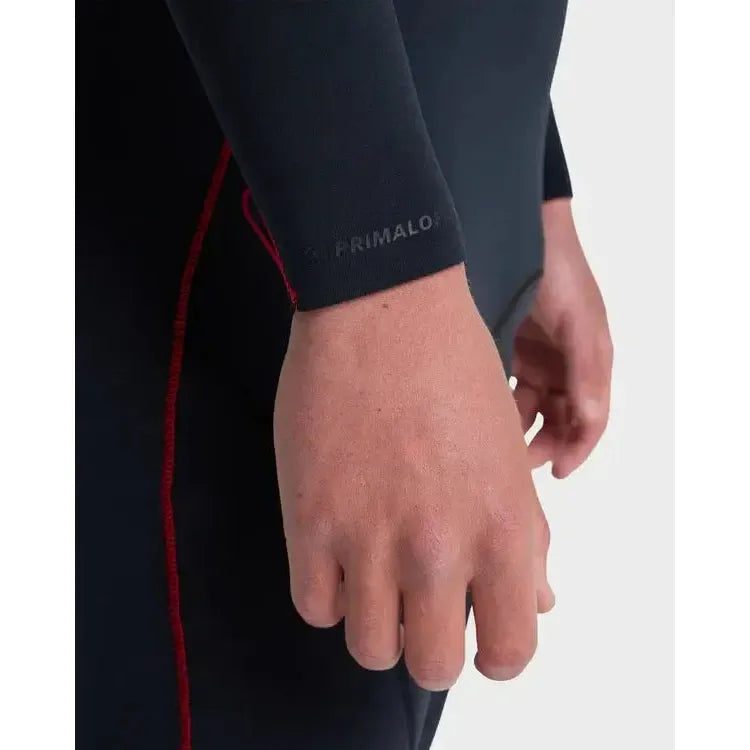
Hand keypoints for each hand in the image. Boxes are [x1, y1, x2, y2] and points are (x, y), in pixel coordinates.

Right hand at [274, 264, 552, 689]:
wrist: (385, 307)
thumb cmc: (454, 372)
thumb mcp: (509, 454)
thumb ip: (524, 538)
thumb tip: (537, 603)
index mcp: (504, 528)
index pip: (511, 651)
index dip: (497, 654)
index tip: (480, 633)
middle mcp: (440, 545)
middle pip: (431, 666)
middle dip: (429, 646)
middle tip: (421, 608)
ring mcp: (370, 536)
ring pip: (368, 648)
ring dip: (375, 623)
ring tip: (376, 580)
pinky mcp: (309, 519)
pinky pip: (315, 607)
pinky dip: (328, 594)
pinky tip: (338, 557)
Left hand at [513, 199, 612, 477]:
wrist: (521, 233)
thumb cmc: (560, 275)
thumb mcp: (580, 323)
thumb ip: (585, 371)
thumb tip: (589, 421)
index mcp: (588, 364)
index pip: (588, 419)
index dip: (576, 448)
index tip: (556, 472)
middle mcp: (562, 367)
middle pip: (555, 420)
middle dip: (540, 444)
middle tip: (513, 462)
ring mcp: (532, 360)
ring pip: (524, 409)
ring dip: (512, 427)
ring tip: (490, 439)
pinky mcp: (503, 350)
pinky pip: (501, 388)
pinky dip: (493, 404)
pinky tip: (478, 412)